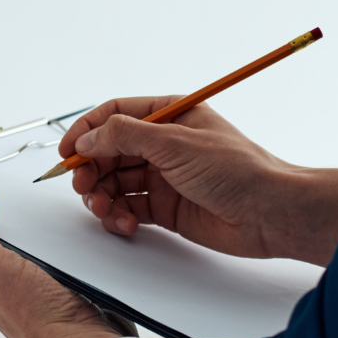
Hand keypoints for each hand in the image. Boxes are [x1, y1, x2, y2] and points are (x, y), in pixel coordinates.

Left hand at [0, 189, 125, 337]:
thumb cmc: (40, 317)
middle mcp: (8, 292)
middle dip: (1, 217)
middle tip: (11, 192)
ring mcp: (39, 294)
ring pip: (32, 253)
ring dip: (37, 232)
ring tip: (46, 209)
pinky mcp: (70, 294)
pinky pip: (63, 263)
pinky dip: (65, 246)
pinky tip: (75, 236)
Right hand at [63, 97, 337, 266]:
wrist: (269, 213)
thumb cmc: (237, 170)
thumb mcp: (175, 143)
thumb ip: (125, 137)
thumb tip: (87, 138)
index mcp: (168, 114)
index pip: (114, 115)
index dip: (86, 132)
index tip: (67, 153)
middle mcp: (163, 144)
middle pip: (108, 151)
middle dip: (91, 169)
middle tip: (83, 186)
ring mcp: (164, 176)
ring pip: (115, 182)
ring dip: (102, 196)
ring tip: (105, 209)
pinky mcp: (166, 208)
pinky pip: (129, 207)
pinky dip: (118, 215)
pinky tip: (124, 223)